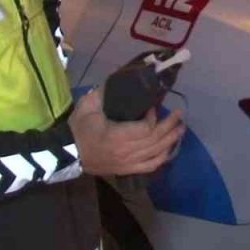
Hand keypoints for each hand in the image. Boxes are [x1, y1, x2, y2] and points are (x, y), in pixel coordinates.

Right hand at [70, 87, 185, 175]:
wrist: (68, 153)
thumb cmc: (78, 129)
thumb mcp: (87, 106)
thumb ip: (103, 93)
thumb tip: (122, 80)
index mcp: (116, 136)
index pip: (145, 129)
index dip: (153, 117)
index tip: (153, 106)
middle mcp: (125, 152)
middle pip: (155, 140)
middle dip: (169, 125)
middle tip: (180, 114)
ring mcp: (128, 163)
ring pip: (156, 153)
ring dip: (171, 140)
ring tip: (181, 128)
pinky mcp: (127, 169)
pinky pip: (151, 166)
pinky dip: (163, 157)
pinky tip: (171, 148)